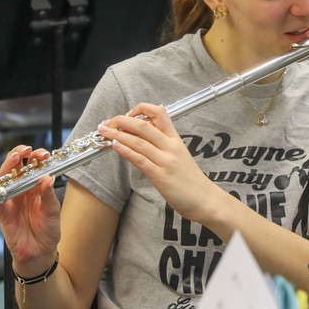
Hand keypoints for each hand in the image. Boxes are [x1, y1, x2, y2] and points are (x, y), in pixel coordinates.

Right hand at [0, 145, 61, 274]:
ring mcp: (11, 199)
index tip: (42, 154)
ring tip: (13, 158)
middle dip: (19, 155)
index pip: (34, 166)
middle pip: (16, 167)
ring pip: (5, 179)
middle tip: (25, 150)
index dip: (37, 157)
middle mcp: (22, 190)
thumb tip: (48, 178)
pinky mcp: (2, 212)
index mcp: (36, 186)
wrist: (39, 252)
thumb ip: (49, 195)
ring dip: (7, 167)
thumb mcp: (53, 211)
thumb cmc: (48, 230)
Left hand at [98, 104, 220, 223]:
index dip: (141, 109)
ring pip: (138, 141)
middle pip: (144, 125)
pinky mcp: (161, 176)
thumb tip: (143, 137)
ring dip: (117, 134)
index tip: (128, 113)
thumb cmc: (191, 180)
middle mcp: (171, 147)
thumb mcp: (180, 155)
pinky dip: (126, 150)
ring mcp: (166, 161)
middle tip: (107, 122)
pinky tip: (115, 146)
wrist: (205, 199)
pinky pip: (140, 159)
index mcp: (176, 139)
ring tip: (104, 131)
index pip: (159, 113)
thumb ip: (164, 145)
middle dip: (121, 121)